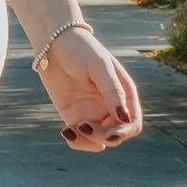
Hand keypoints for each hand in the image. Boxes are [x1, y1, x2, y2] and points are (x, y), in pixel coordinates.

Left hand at [33, 21, 143, 149]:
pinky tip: (66, 131)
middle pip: (116, 136)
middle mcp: (111, 106)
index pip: (133, 123)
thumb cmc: (81, 49)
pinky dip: (75, 141)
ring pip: (99, 142)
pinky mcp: (74, 116)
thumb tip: (125, 118)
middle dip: (102, 137)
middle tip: (83, 125)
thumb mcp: (99, 67)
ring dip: (88, 142)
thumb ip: (113, 92)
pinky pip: (80, 138)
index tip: (109, 134)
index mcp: (124, 94)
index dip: (124, 133)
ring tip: (72, 129)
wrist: (53, 43)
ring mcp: (93, 113)